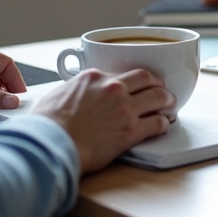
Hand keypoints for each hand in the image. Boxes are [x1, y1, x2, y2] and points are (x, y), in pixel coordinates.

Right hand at [34, 68, 174, 173]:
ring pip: (159, 97)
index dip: (133, 81)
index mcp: (94, 77)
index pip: (122, 73)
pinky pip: (157, 123)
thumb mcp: (57, 94)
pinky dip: (164, 124)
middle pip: (147, 78)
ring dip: (168, 100)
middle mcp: (113, 88)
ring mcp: (124, 108)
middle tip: (163, 89)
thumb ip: (74, 89)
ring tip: (171, 105)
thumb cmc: (46, 124)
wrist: (48, 144)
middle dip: (158, 83)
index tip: (137, 85)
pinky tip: (164, 125)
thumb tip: (74, 92)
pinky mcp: (130, 130)